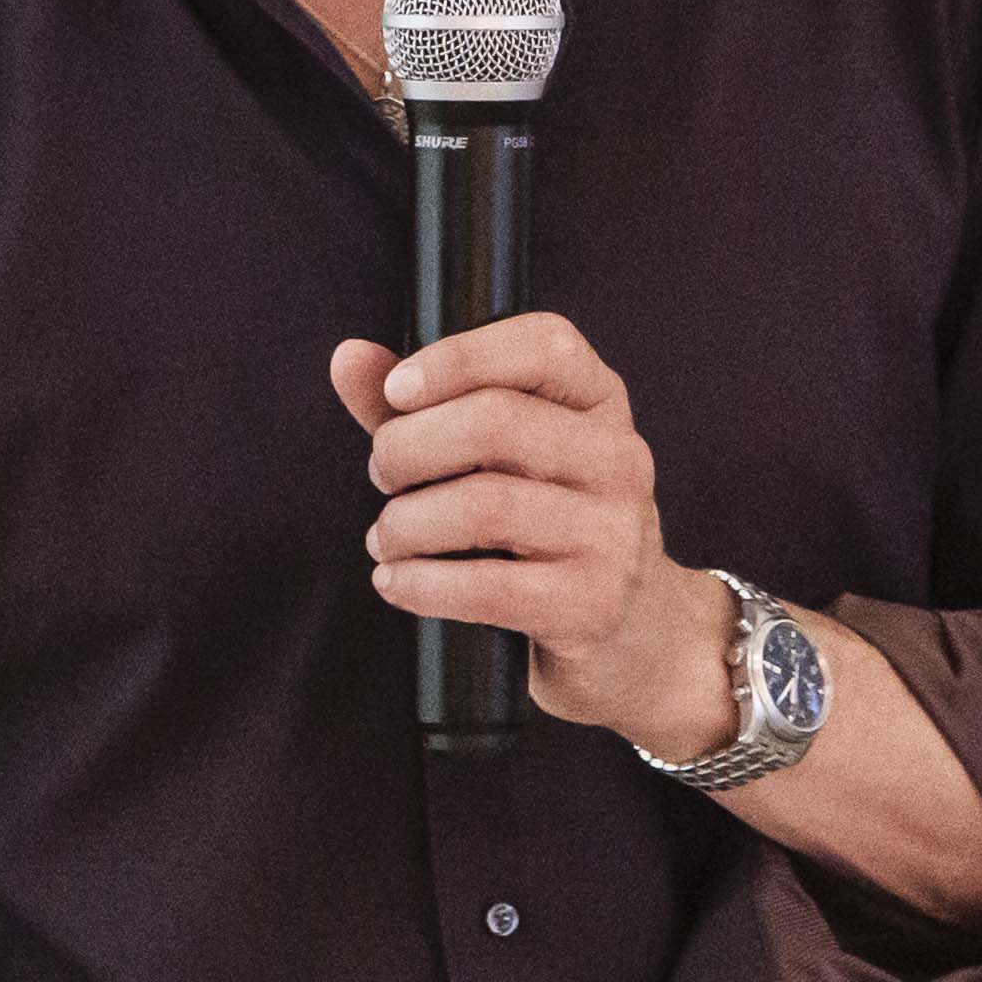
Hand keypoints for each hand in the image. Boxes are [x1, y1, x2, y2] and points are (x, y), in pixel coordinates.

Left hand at [331, 315, 738, 764]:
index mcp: (599, 402)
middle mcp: (620, 458)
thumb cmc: (546, 530)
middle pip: (496, 421)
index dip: (460, 357)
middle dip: (410, 447)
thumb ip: (425, 406)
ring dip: (406, 522)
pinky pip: (487, 587)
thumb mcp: (498, 457)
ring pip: (485, 506)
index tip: (395, 390)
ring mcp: (614, 533)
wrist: (632, 636)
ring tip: (387, 536)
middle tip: (383, 476)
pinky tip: (398, 581)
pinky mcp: (593, 603)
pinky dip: (420, 584)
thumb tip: (349, 359)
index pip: (544, 345)